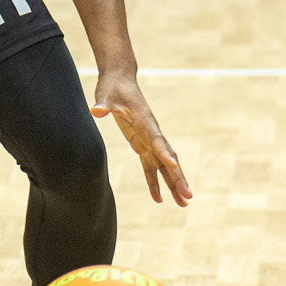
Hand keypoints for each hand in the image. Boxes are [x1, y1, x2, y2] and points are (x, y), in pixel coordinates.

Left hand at [91, 70, 191, 205]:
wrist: (119, 80)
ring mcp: (148, 140)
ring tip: (183, 204)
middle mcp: (151, 133)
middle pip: (168, 159)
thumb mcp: (106, 95)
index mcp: (146, 122)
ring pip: (164, 166)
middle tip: (188, 197)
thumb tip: (96, 111)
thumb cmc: (113, 88)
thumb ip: (103, 104)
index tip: (173, 166)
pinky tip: (159, 199)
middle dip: (178, 178)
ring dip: (173, 185)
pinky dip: (155, 182)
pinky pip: (151, 167)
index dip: (164, 153)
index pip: (157, 140)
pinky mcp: (141, 144)